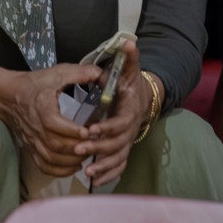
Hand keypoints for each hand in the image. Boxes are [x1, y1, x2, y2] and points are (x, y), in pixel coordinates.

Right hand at [7, 62, 100, 176]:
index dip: (72, 131)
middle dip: (77, 148)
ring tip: (88, 155)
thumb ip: (79, 72)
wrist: (7, 96)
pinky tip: (74, 167)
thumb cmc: (33, 84)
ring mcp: (33, 141)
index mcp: (43, 109)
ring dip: (71, 161)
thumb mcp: (57, 73)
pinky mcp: (32, 148)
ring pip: (51, 158)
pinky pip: (44, 165)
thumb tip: (100, 72)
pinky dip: (59, 170)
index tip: (88, 131)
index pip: (55, 125)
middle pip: (55, 145)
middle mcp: (36, 128)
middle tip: (95, 145)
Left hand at [76, 42, 152, 186]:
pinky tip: (95, 181)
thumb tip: (129, 42)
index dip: (107, 127)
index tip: (90, 129)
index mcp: (131, 110)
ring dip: (103, 165)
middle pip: (118, 143)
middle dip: (99, 147)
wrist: (144, 98)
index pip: (121, 122)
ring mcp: (127, 140)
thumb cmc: (132, 84)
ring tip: (87, 171)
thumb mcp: (130, 70)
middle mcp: (131, 128)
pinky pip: (119, 165)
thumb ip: (130, 58)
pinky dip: (109, 174)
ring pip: (119, 157)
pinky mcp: (123, 149)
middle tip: (79, 148)